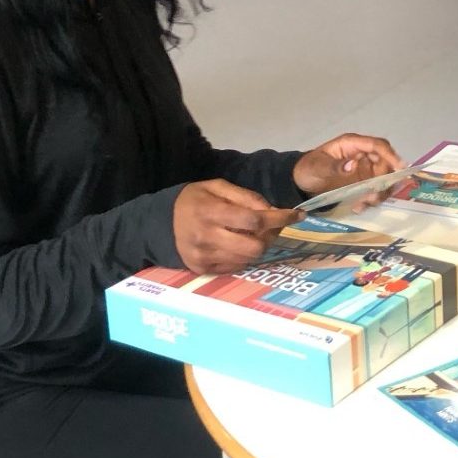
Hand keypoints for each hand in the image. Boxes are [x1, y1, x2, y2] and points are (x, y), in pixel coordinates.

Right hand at [171, 180, 300, 274]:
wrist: (160, 222)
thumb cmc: (194, 200)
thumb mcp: (217, 187)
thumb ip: (245, 196)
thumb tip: (272, 209)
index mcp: (210, 212)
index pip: (254, 221)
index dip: (280, 218)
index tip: (297, 215)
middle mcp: (206, 238)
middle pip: (255, 247)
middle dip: (269, 237)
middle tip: (270, 228)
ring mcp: (204, 257)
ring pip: (248, 260)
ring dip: (257, 247)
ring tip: (252, 235)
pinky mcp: (202, 270)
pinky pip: (235, 267)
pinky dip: (243, 256)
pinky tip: (236, 245)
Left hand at [293, 133, 403, 197]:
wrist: (300, 182)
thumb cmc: (309, 168)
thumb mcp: (318, 167)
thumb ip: (335, 166)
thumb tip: (353, 165)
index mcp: (352, 144)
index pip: (378, 146)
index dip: (391, 155)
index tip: (401, 168)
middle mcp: (362, 155)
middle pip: (385, 163)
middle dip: (385, 180)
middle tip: (375, 195)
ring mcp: (364, 169)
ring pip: (383, 179)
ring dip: (379, 192)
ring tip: (364, 203)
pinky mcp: (362, 182)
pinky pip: (374, 190)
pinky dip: (370, 199)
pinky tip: (358, 207)